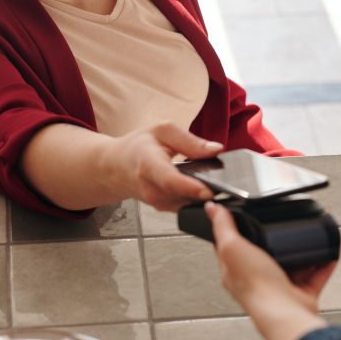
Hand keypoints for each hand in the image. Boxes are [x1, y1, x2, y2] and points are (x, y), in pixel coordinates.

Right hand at [101, 123, 221, 211]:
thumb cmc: (138, 147)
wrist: (116, 167)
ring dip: (200, 195)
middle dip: (204, 191)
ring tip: (212, 183)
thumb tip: (216, 149)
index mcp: (149, 164)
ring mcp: (156, 202)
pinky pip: (184, 205)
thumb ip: (190, 141)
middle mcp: (150, 188)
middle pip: (182, 196)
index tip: (209, 191)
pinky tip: (199, 187)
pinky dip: (194, 198)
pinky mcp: (162, 208)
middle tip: (224, 185)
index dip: (190, 188)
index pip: (170, 181)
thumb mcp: (163, 131)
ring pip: (186, 203)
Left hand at [205, 201, 334, 339]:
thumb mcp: (233, 247)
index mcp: (236, 271)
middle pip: (267, 253)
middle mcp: (258, 280)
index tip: (249, 215)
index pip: (234, 246)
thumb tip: (212, 209)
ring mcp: (280, 287)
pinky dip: (323, 264)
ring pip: (293, 263)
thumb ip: (223, 227)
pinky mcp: (301, 294)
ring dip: (302, 249)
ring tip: (309, 232)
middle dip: (277, 237)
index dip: (240, 230)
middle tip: (285, 221)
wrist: (285, 313)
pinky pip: (315, 276)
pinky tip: (328, 250)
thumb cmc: (256, 286)